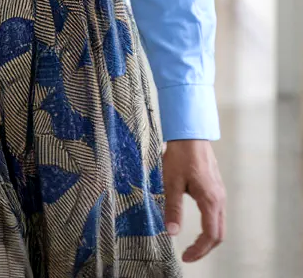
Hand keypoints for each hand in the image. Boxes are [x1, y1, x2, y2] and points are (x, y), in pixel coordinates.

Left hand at [162, 139, 225, 261]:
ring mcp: (220, 194)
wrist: (190, 135)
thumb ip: (172, 208)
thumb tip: (171, 232)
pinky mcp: (216, 188)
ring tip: (192, 244)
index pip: (211, 235)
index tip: (185, 257)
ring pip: (219, 224)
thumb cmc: (180, 156)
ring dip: (208, 238)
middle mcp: (219, 200)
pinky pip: (217, 214)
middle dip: (205, 248)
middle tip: (188, 254)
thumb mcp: (171, 182)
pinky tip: (198, 225)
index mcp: (210, 201)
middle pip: (219, 234)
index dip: (199, 250)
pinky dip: (210, 226)